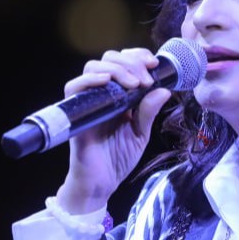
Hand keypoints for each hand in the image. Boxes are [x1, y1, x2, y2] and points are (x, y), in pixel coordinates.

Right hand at [56, 47, 172, 213]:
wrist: (101, 183)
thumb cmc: (118, 159)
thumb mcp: (140, 133)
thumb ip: (149, 111)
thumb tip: (164, 89)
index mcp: (118, 96)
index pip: (122, 62)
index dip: (136, 56)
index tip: (153, 63)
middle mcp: (101, 94)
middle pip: (108, 59)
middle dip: (130, 62)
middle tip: (145, 78)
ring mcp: (87, 102)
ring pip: (92, 67)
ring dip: (116, 69)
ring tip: (134, 84)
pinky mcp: (76, 113)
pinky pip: (73, 87)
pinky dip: (90, 79)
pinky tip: (107, 81)